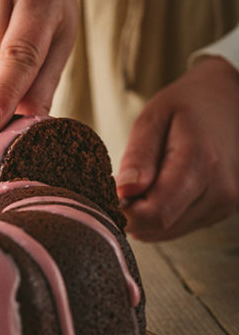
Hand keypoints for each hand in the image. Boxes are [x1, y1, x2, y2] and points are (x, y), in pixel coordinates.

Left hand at [116, 57, 238, 240]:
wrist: (228, 103)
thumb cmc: (185, 107)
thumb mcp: (153, 118)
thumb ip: (139, 156)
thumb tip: (124, 192)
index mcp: (201, 162)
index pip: (156, 214)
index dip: (124, 213)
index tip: (107, 194)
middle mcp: (220, 190)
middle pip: (160, 227)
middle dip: (132, 213)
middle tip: (122, 184)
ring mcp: (225, 204)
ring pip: (167, 232)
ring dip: (146, 215)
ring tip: (144, 181)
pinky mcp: (223, 211)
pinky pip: (179, 227)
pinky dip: (162, 214)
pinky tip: (161, 187)